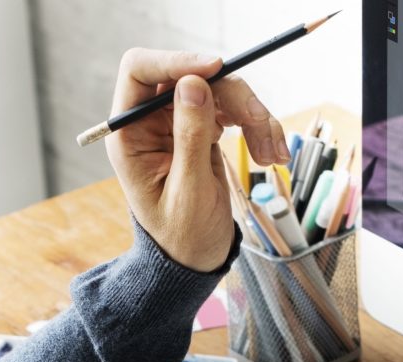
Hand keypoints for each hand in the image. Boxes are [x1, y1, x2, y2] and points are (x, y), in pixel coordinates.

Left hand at [106, 49, 289, 271]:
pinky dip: (258, 126)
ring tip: (271, 156)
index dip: (177, 61)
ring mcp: (179, 122)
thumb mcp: (187, 190)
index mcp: (130, 134)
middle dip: (231, 95)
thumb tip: (193, 83)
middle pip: (191, 76)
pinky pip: (234, 110)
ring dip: (253, 115)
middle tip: (260, 124)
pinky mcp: (203, 128)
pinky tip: (272, 154)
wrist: (195, 259)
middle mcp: (151, 121)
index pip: (140, 70)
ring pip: (220, 90)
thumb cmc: (182, 235)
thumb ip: (189, 136)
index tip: (217, 67)